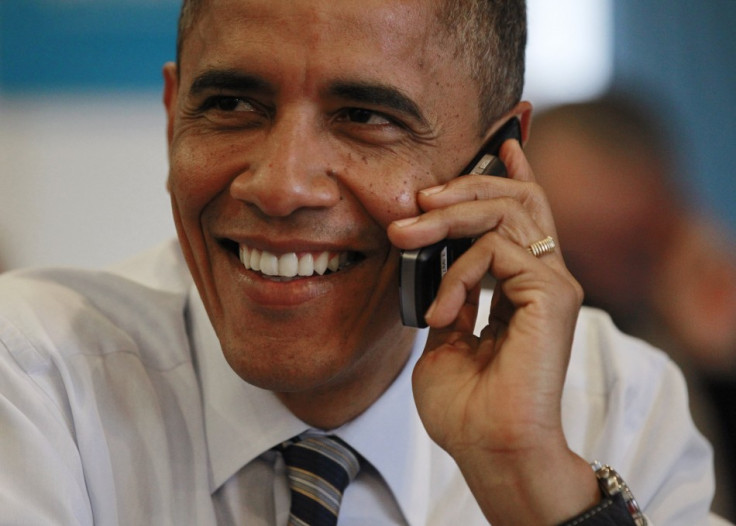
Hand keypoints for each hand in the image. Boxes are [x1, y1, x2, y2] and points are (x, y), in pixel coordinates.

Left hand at [388, 138, 598, 524]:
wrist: (489, 449)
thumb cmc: (467, 406)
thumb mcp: (447, 337)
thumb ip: (452, 294)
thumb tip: (437, 262)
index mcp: (524, 284)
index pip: (524, 213)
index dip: (510, 176)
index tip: (497, 146)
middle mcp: (545, 277)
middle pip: (516, 198)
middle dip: (462, 189)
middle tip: (416, 202)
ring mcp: (552, 283)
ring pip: (506, 211)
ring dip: (449, 216)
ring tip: (406, 236)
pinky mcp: (551, 294)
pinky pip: (496, 249)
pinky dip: (458, 272)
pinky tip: (442, 311)